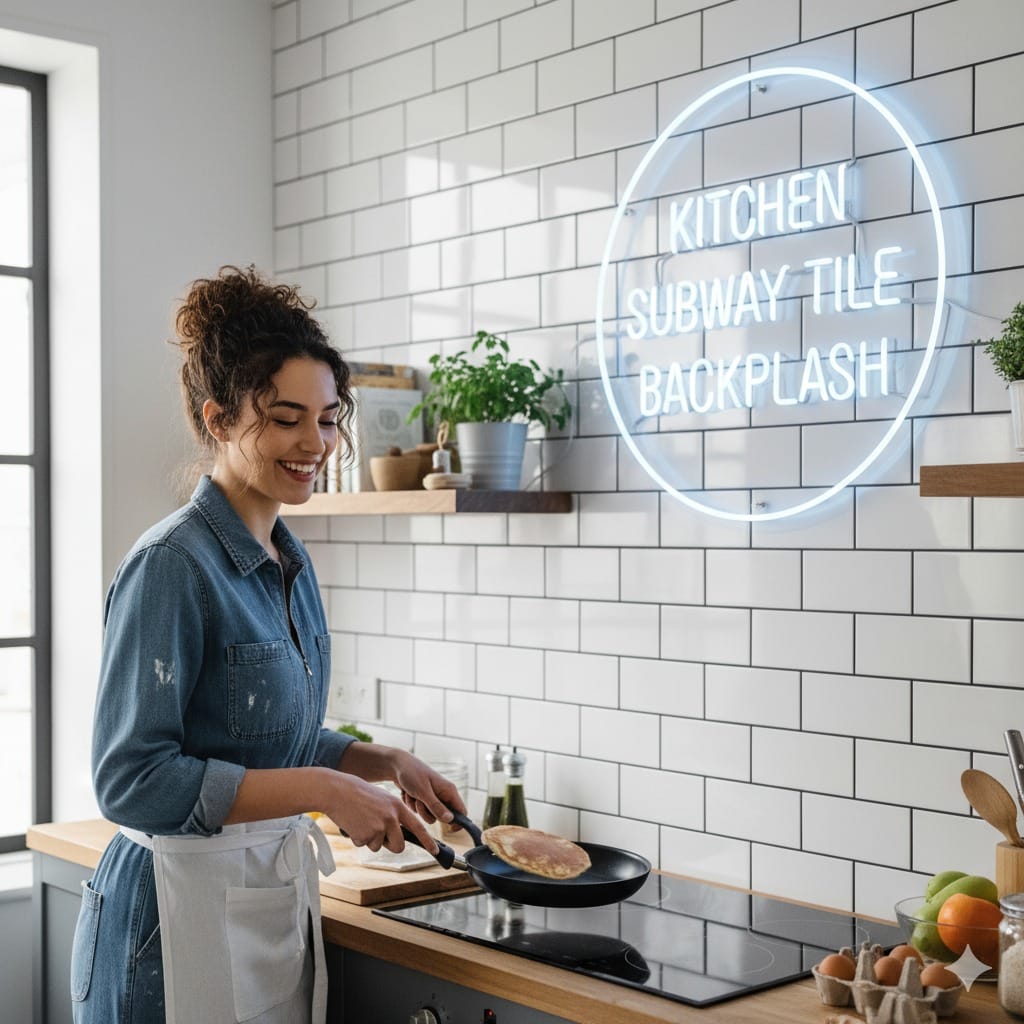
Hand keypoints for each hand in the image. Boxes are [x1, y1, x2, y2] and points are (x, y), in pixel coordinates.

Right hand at [320, 773, 438, 854]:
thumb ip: (391, 814)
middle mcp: (391, 817)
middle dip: (390, 845)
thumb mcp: (381, 799)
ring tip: (361, 821)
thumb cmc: (357, 794)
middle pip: (399, 845)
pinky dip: (357, 838)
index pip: (417, 827)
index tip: (435, 851)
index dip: (428, 841)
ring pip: (378, 846)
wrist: (337, 791)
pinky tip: (353, 823)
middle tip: (378, 835)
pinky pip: (363, 844)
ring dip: (370, 839)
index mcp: (397, 806)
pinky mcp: (366, 835)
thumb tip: (396, 833)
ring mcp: (379, 827)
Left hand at [391, 750, 467, 825]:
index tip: (449, 830)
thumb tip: (450, 820)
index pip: (461, 811)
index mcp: (448, 790)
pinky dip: (411, 804)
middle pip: (441, 816)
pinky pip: (418, 811)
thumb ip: (436, 806)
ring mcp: (432, 796)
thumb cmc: (412, 773)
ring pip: (428, 815)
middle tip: (419, 801)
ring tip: (412, 794)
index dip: (458, 822)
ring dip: (417, 808)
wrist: (396, 765)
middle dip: (427, 813)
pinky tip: (408, 792)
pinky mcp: (423, 798)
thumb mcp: (423, 791)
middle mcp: (442, 794)